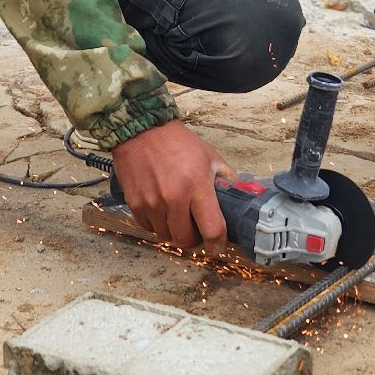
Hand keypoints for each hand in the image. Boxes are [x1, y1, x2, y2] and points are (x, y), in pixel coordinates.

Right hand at [111, 119, 234, 254]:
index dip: (218, 243)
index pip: (212, 229)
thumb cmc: (177, 142)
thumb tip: (239, 195)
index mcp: (197, 186)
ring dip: (174, 231)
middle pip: (186, 240)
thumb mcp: (210, 156)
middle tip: (196, 228)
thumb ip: (226, 178)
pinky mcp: (135, 204)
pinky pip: (148, 228)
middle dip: (194, 238)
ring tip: (177, 216)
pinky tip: (161, 210)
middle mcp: (174, 199)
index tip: (218, 245)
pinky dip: (156, 224)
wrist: (141, 130)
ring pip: (166, 236)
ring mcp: (152, 203)